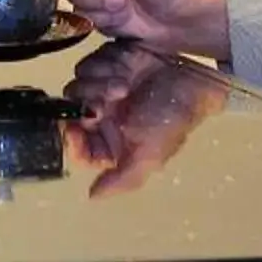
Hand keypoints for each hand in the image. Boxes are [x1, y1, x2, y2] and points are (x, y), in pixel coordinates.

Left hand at [63, 43, 230, 196]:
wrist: (191, 76)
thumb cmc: (171, 119)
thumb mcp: (150, 156)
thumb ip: (122, 179)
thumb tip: (93, 197)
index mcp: (111, 143)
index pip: (79, 150)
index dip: (72, 142)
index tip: (74, 131)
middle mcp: (102, 118)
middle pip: (70, 115)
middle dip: (84, 109)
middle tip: (102, 107)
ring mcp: (101, 89)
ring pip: (75, 89)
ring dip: (97, 88)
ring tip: (124, 87)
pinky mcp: (104, 64)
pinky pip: (85, 67)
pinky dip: (103, 70)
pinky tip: (125, 72)